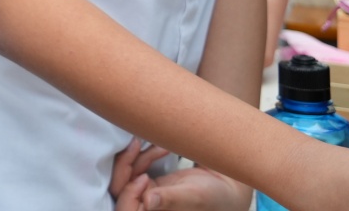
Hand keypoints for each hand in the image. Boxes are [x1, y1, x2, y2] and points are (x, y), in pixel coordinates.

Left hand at [111, 142, 250, 210]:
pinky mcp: (151, 183)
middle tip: (137, 145)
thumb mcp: (194, 197)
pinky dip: (145, 156)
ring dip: (138, 157)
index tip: (144, 177)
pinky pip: (137, 168)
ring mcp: (147, 195)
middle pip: (120, 188)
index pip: (126, 208)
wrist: (228, 188)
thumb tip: (148, 202)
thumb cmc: (216, 199)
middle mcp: (147, 207)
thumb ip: (171, 199)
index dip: (127, 193)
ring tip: (159, 147)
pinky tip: (160, 148)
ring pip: (127, 175)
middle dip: (126, 166)